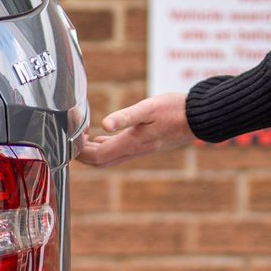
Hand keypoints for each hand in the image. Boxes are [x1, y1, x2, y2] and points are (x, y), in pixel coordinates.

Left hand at [77, 93, 193, 167]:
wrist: (199, 118)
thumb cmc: (175, 110)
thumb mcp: (148, 108)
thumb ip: (125, 116)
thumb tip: (104, 124)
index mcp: (132, 143)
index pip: (97, 157)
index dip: (80, 152)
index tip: (71, 139)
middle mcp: (135, 150)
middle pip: (102, 162)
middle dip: (84, 155)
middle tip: (72, 142)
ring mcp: (141, 149)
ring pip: (111, 158)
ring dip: (94, 152)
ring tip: (82, 138)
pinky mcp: (146, 144)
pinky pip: (120, 151)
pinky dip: (107, 146)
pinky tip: (104, 136)